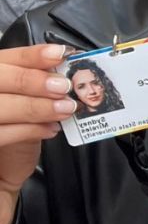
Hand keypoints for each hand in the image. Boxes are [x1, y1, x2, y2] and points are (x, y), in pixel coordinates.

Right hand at [0, 44, 74, 223]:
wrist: (0, 169)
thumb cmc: (12, 126)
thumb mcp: (24, 100)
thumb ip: (36, 84)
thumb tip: (65, 70)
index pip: (3, 59)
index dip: (31, 55)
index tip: (59, 54)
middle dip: (33, 81)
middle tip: (63, 87)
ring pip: (0, 107)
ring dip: (36, 107)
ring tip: (64, 109)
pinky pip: (2, 133)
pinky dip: (30, 130)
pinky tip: (50, 129)